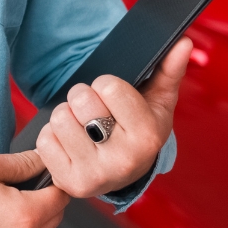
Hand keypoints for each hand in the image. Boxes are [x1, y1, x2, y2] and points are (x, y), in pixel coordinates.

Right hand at [0, 149, 68, 227]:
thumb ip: (23, 163)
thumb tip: (42, 159)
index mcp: (23, 216)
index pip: (60, 198)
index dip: (56, 182)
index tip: (49, 175)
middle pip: (53, 223)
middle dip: (46, 203)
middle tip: (27, 187)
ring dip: (34, 227)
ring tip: (9, 208)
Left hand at [36, 36, 192, 197]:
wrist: (124, 172)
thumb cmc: (139, 128)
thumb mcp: (158, 99)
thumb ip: (169, 68)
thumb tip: (183, 43)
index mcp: (147, 136)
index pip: (108, 86)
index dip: (106, 85)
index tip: (113, 97)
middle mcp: (123, 161)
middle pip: (80, 100)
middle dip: (84, 97)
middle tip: (95, 111)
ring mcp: (95, 176)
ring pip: (60, 118)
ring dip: (67, 116)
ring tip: (83, 127)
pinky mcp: (69, 184)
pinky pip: (44, 141)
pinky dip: (53, 137)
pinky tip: (71, 144)